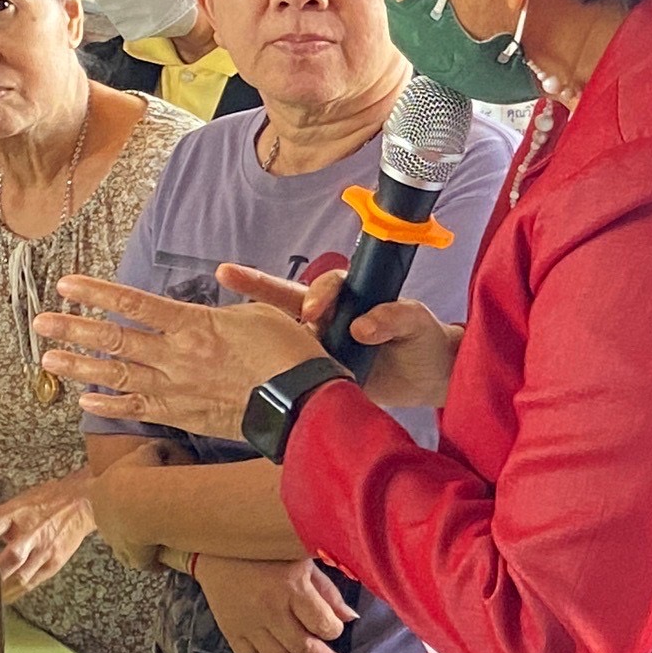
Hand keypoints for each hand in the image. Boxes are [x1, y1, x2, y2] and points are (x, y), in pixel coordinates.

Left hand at [0, 473, 92, 600]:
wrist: (83, 502)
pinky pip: (33, 581)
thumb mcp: (17, 503)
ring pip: (19, 577)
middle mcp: (32, 535)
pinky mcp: (55, 562)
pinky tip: (7, 596)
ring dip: (1, 589)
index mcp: (18, 516)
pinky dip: (18, 591)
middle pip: (6, 560)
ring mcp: (45, 551)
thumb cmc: (48, 501)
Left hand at [34, 275, 321, 439]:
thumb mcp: (266, 313)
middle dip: (74, 328)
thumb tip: (223, 278)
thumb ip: (236, 297)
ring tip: (49, 359)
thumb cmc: (291, 356)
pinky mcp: (183, 415)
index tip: (67, 285)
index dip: (97, 293)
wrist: (304, 405)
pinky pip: (138, 407)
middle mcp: (177, 356)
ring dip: (79, 366)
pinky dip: (109, 405)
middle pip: (114, 339)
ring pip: (117, 374)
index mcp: (195, 326)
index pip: (135, 304)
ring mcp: (177, 388)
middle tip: (42, 322)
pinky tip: (86, 400)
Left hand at [88, 439, 194, 570]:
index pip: (105, 496)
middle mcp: (102, 517)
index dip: (121, 498)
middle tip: (149, 522)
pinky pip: (144, 562)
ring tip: (160, 543)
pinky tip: (166, 559)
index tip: (134, 499)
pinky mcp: (130, 556)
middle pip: (112, 522)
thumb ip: (153, 450)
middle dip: (128, 522)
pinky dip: (153, 561)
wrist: (140, 503)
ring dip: (141, 544)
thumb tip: (161, 445)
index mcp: (100, 491)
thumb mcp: (148, 453)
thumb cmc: (142, 475)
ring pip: (127, 544)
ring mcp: (114, 539)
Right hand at [193, 555, 353, 652]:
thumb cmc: (269, 553)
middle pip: (303, 648)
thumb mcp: (304, 563)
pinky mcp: (232, 634)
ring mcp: (249, 626)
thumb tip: (351, 619)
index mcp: (292, 589)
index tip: (340, 632)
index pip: (322, 623)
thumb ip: (328, 593)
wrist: (217, 550)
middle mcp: (270, 611)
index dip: (335, 632)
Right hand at [217, 265, 460, 409]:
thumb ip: (395, 317)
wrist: (428, 379)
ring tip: (222, 328)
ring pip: (282, 336)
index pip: (326, 287)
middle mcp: (329, 319)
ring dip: (256, 332)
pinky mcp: (317, 375)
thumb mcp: (416, 322)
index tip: (314, 310)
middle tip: (227, 273)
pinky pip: (291, 371)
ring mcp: (319, 347)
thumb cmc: (423, 340)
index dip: (318, 294)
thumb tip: (362, 327)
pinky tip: (244, 375)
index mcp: (351, 299)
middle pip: (287, 299)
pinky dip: (270, 371)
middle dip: (256, 285)